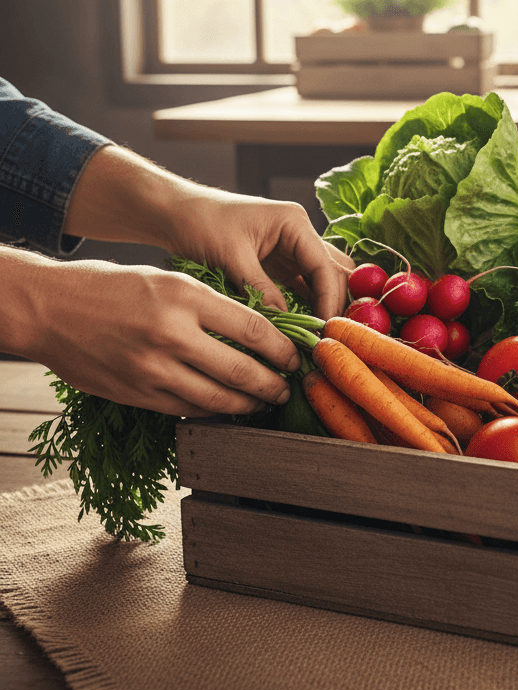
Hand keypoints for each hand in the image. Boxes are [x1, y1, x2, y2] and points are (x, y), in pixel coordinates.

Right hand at [5, 252, 301, 416]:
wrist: (49, 308)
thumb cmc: (114, 286)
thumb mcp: (169, 278)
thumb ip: (212, 304)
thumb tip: (260, 330)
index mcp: (186, 296)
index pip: (255, 329)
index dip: (284, 349)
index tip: (296, 356)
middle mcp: (172, 334)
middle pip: (243, 370)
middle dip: (274, 384)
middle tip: (289, 387)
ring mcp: (152, 368)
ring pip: (218, 398)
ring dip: (249, 405)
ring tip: (265, 403)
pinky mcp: (136, 393)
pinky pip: (187, 409)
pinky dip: (213, 411)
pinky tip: (227, 408)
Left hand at [165, 190, 354, 320]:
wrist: (175, 214)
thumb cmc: (200, 224)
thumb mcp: (231, 258)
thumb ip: (260, 290)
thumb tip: (284, 328)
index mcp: (295, 223)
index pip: (326, 267)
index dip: (328, 301)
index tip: (323, 332)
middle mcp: (301, 235)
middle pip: (336, 273)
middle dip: (335, 305)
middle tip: (327, 338)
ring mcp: (293, 251)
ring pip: (324, 282)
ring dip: (323, 308)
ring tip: (317, 338)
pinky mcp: (280, 266)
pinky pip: (304, 289)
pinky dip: (306, 308)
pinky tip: (302, 330)